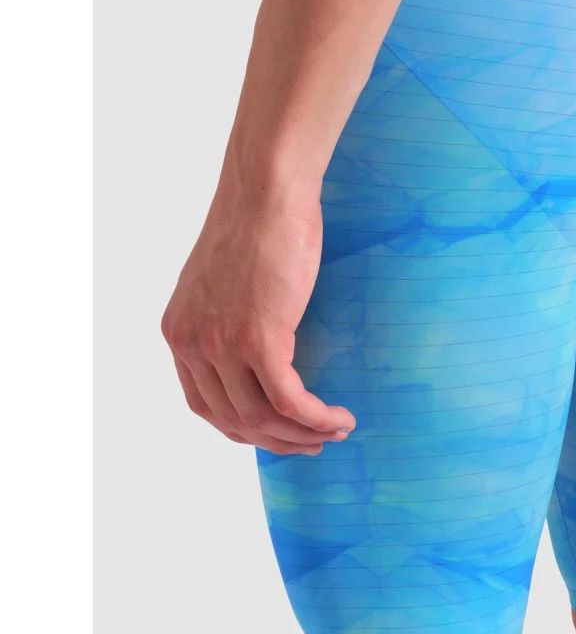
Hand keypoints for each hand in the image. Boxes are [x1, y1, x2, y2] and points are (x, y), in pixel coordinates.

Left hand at [161, 182, 355, 454]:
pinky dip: (316, 418)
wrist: (267, 190)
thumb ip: (229, 316)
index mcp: (180, 332)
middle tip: (313, 443)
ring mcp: (222, 344)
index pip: (205, 405)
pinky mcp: (258, 339)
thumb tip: (258, 343)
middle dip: (277, 441)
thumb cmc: (258, 221)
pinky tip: (338, 419)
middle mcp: (192, 344)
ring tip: (334, 432)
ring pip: (262, 417)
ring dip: (302, 435)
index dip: (245, 428)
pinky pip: (288, 401)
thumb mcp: (227, 278)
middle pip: (234, 420)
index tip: (278, 434)